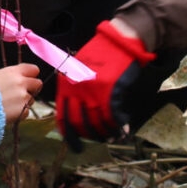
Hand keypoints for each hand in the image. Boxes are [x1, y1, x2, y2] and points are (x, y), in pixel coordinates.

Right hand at [0, 63, 41, 121]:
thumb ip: (9, 75)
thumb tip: (17, 76)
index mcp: (14, 72)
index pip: (34, 69)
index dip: (31, 75)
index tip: (27, 78)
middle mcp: (21, 83)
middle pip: (38, 83)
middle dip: (32, 88)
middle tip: (21, 93)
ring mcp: (23, 97)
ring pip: (31, 99)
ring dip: (24, 102)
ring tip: (9, 104)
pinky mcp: (23, 111)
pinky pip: (26, 112)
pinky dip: (19, 113)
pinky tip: (8, 112)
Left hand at [55, 20, 155, 150]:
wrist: (117, 41)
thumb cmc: (99, 54)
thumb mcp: (78, 69)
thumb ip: (75, 89)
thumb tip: (77, 112)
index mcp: (67, 85)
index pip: (63, 116)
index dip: (69, 134)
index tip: (75, 146)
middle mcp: (78, 91)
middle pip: (80, 123)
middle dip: (89, 135)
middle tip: (98, 139)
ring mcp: (94, 92)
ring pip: (97, 122)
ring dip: (105, 132)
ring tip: (111, 135)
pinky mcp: (111, 91)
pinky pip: (113, 115)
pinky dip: (119, 125)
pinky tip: (123, 129)